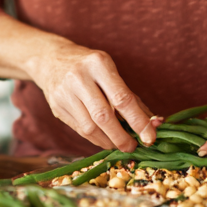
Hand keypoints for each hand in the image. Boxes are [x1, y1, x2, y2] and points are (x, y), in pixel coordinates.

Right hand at [27, 39, 158, 152]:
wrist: (51, 59)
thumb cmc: (90, 68)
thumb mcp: (111, 73)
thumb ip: (132, 99)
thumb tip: (155, 125)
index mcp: (98, 64)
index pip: (122, 98)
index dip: (138, 121)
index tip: (150, 138)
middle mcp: (79, 77)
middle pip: (103, 116)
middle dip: (121, 137)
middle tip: (133, 147)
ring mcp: (64, 93)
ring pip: (90, 127)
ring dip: (108, 141)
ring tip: (119, 143)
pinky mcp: (56, 107)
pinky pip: (79, 130)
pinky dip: (96, 139)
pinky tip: (105, 138)